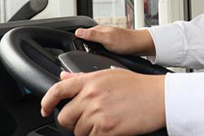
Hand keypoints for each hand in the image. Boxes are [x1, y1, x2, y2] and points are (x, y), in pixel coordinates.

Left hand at [41, 70, 165, 135]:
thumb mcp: (109, 73)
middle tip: (85, 120)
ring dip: (87, 131)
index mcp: (91, 80)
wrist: (158, 97)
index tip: (45, 108)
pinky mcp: (106, 129)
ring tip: (104, 122)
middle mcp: (91, 96)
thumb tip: (64, 76)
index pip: (58, 90)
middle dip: (72, 121)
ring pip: (77, 131)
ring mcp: (98, 113)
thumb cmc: (138, 85)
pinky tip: (109, 129)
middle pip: (64, 116)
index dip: (47, 101)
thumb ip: (84, 77)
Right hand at [75, 26, 155, 56]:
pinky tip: (97, 62)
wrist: (140, 46)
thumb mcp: (107, 38)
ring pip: (91, 48)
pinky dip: (96, 56)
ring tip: (85, 62)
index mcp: (97, 30)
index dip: (74, 42)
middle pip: (85, 42)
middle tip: (76, 60)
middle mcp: (100, 34)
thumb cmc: (126, 41)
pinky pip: (98, 52)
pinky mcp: (109, 47)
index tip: (68, 51)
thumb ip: (92, 35)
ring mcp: (104, 41)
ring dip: (88, 54)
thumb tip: (78, 32)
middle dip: (80, 49)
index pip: (80, 34)